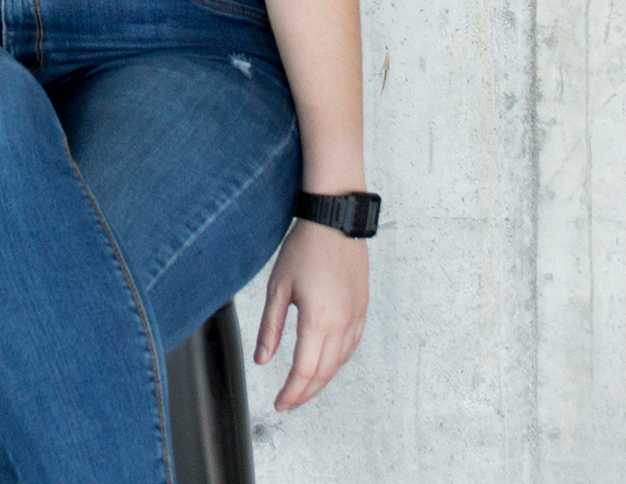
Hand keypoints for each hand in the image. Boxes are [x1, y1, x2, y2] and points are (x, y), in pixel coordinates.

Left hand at [253, 219, 368, 410]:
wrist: (335, 221)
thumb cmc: (305, 248)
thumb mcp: (278, 287)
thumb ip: (270, 327)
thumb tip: (262, 359)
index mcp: (319, 319)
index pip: (305, 370)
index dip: (291, 393)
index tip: (279, 403)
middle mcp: (343, 323)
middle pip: (324, 373)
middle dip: (304, 393)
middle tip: (288, 402)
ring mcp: (356, 317)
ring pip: (339, 362)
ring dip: (320, 380)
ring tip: (302, 388)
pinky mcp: (362, 309)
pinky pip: (351, 346)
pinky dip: (337, 362)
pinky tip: (326, 364)